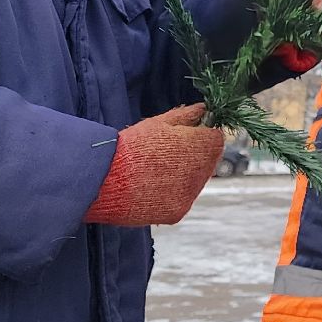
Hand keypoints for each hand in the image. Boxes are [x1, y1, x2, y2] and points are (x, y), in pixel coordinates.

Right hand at [84, 104, 223, 226]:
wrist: (106, 180)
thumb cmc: (131, 147)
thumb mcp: (158, 123)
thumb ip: (185, 116)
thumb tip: (203, 109)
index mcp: (199, 146)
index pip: (215, 139)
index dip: (202, 136)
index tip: (187, 136)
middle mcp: (200, 171)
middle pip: (208, 161)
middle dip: (194, 156)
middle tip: (166, 155)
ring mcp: (190, 194)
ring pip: (196, 182)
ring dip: (184, 176)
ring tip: (155, 172)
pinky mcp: (178, 212)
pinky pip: (182, 200)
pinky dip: (171, 195)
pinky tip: (151, 188)